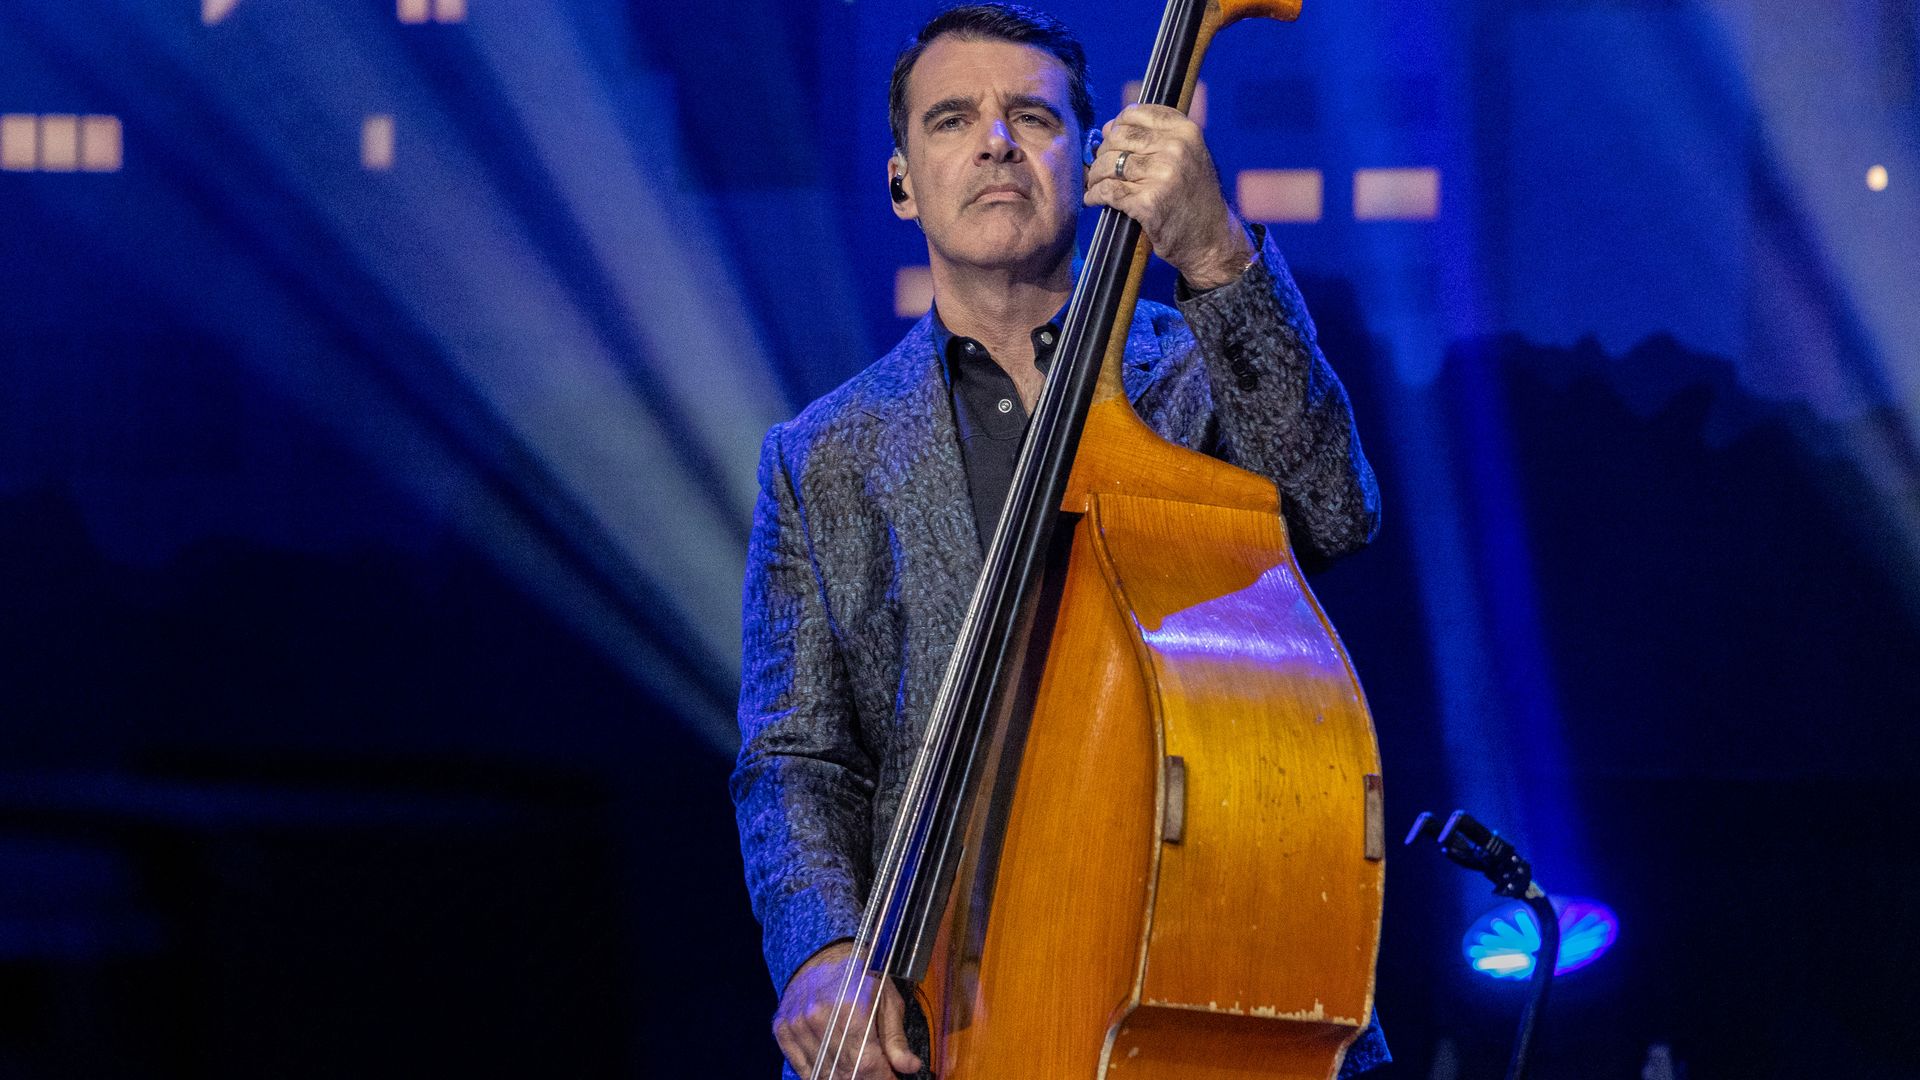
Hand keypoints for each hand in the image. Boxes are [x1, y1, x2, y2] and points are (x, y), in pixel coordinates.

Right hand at [774, 941, 923, 1078]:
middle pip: (845, 1072)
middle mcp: (821, 1016)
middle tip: (876, 1074)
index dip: (882, 1078)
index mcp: (852, 1007)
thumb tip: (910, 1067)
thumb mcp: (888, 1000)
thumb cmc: (862, 975)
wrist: (822, 952)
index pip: (867, 1064)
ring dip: (842, 1078)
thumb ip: (896, 1038)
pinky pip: (801, 1068)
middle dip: (865, 1079)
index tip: (891, 1079)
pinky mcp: (783, 1028)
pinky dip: (818, 1075)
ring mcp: (798, 1023)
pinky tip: (834, 1070)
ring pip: (823, 1073)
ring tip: (857, 1071)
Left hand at [1084, 104, 1253, 290]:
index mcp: (1186, 131)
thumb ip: (1153, 138)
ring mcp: (1163, 174)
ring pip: (1109, 164)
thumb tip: (1107, 127)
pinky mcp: (1149, 202)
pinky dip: (1094, 196)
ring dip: (1095, 176)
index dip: (1116, 127)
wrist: (1212, 240)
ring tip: (1096, 185)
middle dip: (1103, 153)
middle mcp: (1177, 148)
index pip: (1134, 114)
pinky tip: (1093, 200)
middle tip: (1101, 169)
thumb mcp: (1187, 157)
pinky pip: (1107, 191)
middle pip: (1117, 137)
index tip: (1113, 143)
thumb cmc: (1194, 198)